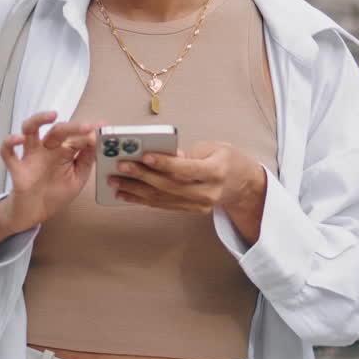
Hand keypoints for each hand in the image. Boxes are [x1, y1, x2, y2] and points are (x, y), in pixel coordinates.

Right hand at [0, 111, 98, 233]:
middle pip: (57, 131)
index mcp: (63, 151)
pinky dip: (10, 143)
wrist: (35, 214)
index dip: (90, 132)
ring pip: (30, 129)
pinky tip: (18, 139)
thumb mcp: (78, 177)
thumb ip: (87, 160)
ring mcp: (31, 156)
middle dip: (73, 127)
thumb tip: (97, 141)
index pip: (76, 136)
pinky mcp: (17, 168)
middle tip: (88, 127)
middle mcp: (47, 150)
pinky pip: (7, 152)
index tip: (103, 127)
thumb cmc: (55, 194)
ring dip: (39, 119)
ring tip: (51, 116)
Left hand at [109, 141, 266, 241]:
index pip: (187, 169)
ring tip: (115, 181)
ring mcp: (198, 205)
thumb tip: (161, 156)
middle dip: (142, 176)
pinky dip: (142, 200)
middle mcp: (207, 192)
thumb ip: (189, 152)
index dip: (165, 163)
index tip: (144, 156)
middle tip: (121, 167)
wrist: (243, 185)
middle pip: (170, 186)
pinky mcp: (190, 210)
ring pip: (162, 199)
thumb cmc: (227, 160)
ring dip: (136, 190)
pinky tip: (125, 194)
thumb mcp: (215, 147)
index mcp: (216, 171)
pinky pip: (163, 205)